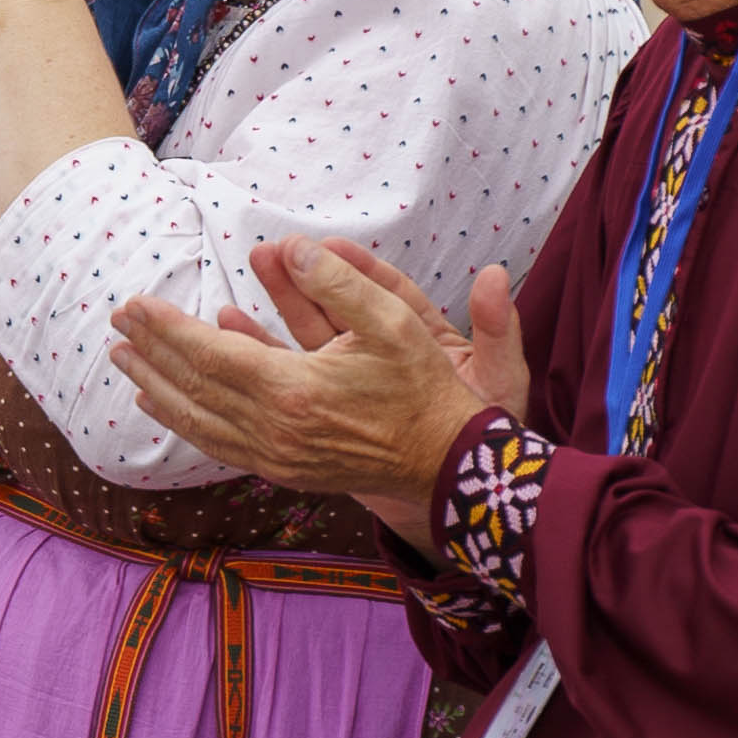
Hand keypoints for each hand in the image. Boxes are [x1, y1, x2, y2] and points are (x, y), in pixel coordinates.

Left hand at [108, 237, 484, 533]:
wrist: (447, 462)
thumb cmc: (423, 387)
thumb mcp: (394, 320)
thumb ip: (339, 282)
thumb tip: (290, 247)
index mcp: (292, 389)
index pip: (209, 353)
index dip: (167, 328)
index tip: (134, 305)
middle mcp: (273, 428)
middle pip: (192, 386)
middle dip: (149, 353)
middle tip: (115, 324)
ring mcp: (275, 456)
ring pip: (196, 422)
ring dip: (156, 389)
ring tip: (123, 364)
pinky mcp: (283, 471)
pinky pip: (217, 445)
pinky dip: (184, 423)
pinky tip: (166, 408)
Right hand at [236, 240, 529, 419]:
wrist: (464, 493)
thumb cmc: (487, 436)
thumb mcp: (500, 379)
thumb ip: (498, 330)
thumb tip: (497, 276)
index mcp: (427, 341)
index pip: (389, 294)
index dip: (361, 268)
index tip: (331, 245)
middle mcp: (389, 358)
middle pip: (342, 308)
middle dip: (308, 278)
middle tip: (275, 250)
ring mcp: (360, 384)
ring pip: (316, 336)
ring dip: (286, 303)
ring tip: (257, 270)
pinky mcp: (336, 413)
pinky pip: (296, 377)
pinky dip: (268, 354)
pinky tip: (237, 327)